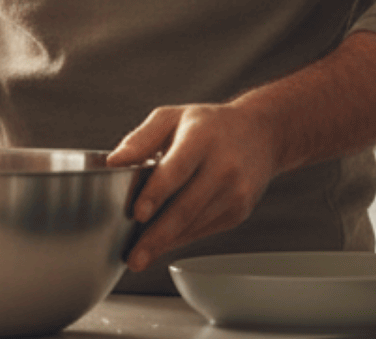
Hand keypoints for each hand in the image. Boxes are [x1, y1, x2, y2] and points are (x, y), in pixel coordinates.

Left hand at [106, 102, 281, 273]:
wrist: (261, 134)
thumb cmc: (209, 125)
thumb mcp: (173, 117)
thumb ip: (141, 139)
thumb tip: (113, 162)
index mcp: (202, 138)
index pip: (177, 169)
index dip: (156, 194)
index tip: (137, 214)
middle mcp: (223, 166)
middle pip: (186, 207)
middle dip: (157, 236)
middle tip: (134, 257)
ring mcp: (235, 193)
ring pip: (194, 225)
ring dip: (165, 243)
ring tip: (139, 256)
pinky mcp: (239, 212)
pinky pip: (203, 230)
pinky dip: (180, 238)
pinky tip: (162, 243)